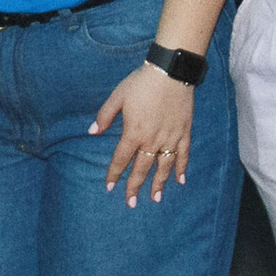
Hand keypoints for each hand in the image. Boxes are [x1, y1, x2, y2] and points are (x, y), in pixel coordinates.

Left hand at [90, 65, 196, 206]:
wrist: (171, 72)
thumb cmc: (141, 82)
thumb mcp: (117, 96)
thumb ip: (104, 116)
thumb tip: (92, 132)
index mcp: (134, 132)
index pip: (121, 159)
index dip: (114, 174)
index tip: (110, 187)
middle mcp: (152, 140)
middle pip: (142, 168)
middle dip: (135, 186)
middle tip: (130, 203)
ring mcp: (170, 137)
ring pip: (163, 166)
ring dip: (158, 184)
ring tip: (155, 199)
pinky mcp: (184, 132)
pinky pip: (183, 155)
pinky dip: (181, 168)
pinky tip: (179, 181)